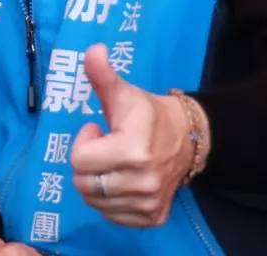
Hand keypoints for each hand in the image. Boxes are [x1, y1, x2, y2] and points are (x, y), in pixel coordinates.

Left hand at [69, 45, 197, 227]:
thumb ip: (103, 74)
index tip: (96, 130)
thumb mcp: (123, 92)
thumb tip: (92, 50)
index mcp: (134, 150)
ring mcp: (150, 202)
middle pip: (84, 184)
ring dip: (96, 182)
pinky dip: (109, 201)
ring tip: (111, 163)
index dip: (83, 142)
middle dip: (86, 164)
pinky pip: (113, 217)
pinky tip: (119, 180)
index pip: (79, 160)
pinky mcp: (154, 216)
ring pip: (96, 202)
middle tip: (102, 148)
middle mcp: (143, 181)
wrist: (186, 137)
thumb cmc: (147, 113)